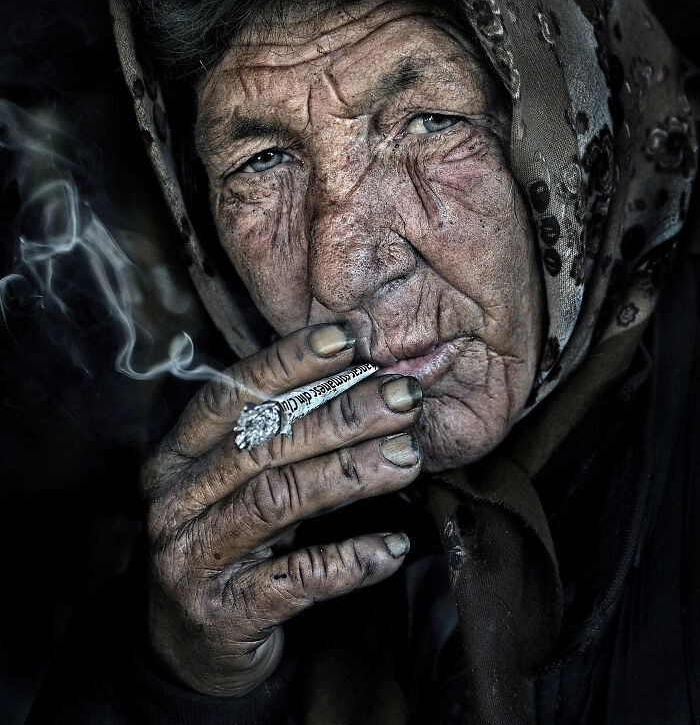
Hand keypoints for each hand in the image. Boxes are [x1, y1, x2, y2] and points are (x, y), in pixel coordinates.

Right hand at [139, 322, 422, 696]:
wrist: (191, 650)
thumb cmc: (230, 544)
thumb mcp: (239, 485)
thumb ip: (277, 435)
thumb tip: (361, 375)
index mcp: (176, 457)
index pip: (230, 395)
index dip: (288, 362)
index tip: (349, 339)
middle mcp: (175, 502)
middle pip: (264, 444)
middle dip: (342, 414)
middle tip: (404, 397)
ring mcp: (193, 559)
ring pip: (278, 501)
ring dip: (351, 474)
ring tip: (407, 457)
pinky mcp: (224, 614)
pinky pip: (297, 580)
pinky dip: (350, 560)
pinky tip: (396, 545)